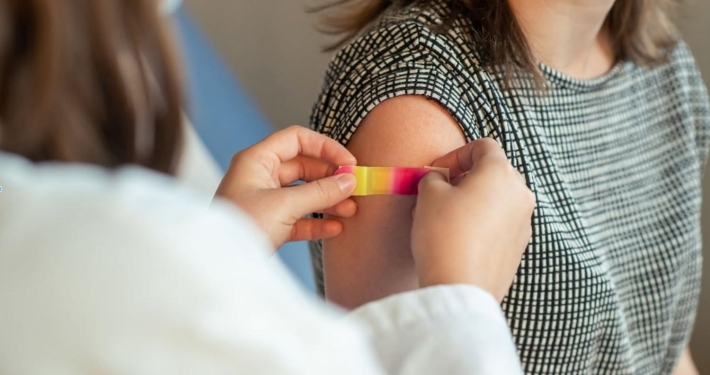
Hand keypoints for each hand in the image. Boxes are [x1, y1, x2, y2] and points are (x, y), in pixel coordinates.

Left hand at [216, 126, 357, 248]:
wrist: (217, 265)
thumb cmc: (241, 227)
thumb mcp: (284, 206)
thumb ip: (319, 192)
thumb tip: (349, 180)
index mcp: (257, 160)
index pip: (297, 139)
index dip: (325, 147)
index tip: (349, 163)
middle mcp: (260, 176)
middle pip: (304, 167)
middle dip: (331, 178)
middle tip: (355, 188)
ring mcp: (264, 201)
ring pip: (303, 193)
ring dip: (328, 200)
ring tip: (351, 209)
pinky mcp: (269, 225)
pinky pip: (298, 218)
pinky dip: (317, 221)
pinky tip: (336, 228)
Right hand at [411, 138, 534, 301]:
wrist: (460, 287)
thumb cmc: (444, 234)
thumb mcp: (428, 194)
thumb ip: (434, 177)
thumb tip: (438, 180)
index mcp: (501, 173)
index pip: (483, 146)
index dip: (455, 154)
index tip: (436, 172)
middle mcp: (520, 194)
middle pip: (493, 172)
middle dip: (464, 178)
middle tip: (438, 192)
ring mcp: (524, 222)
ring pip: (496, 200)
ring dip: (471, 201)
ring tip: (442, 218)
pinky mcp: (519, 247)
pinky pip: (499, 224)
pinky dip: (480, 223)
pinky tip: (456, 239)